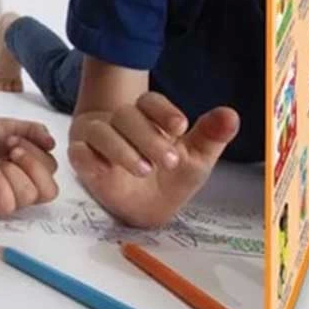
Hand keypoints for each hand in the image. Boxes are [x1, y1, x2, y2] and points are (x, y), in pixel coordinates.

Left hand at [0, 118, 57, 216]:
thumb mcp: (8, 126)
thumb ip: (33, 130)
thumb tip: (51, 143)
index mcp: (27, 169)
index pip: (51, 170)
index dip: (37, 152)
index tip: (14, 139)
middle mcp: (19, 185)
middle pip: (49, 190)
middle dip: (33, 163)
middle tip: (11, 149)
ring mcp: (5, 196)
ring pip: (30, 196)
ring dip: (15, 172)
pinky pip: (8, 205)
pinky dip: (2, 185)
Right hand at [69, 93, 238, 228]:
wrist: (145, 206)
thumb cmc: (170, 176)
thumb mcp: (196, 159)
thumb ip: (210, 136)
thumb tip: (231, 114)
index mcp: (149, 118)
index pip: (150, 102)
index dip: (163, 111)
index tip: (181, 126)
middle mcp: (121, 123)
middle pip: (126, 115)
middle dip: (148, 136)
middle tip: (170, 160)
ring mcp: (98, 139)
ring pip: (101, 131)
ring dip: (122, 149)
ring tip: (144, 169)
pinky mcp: (82, 159)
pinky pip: (78, 152)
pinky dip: (88, 159)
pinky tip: (105, 171)